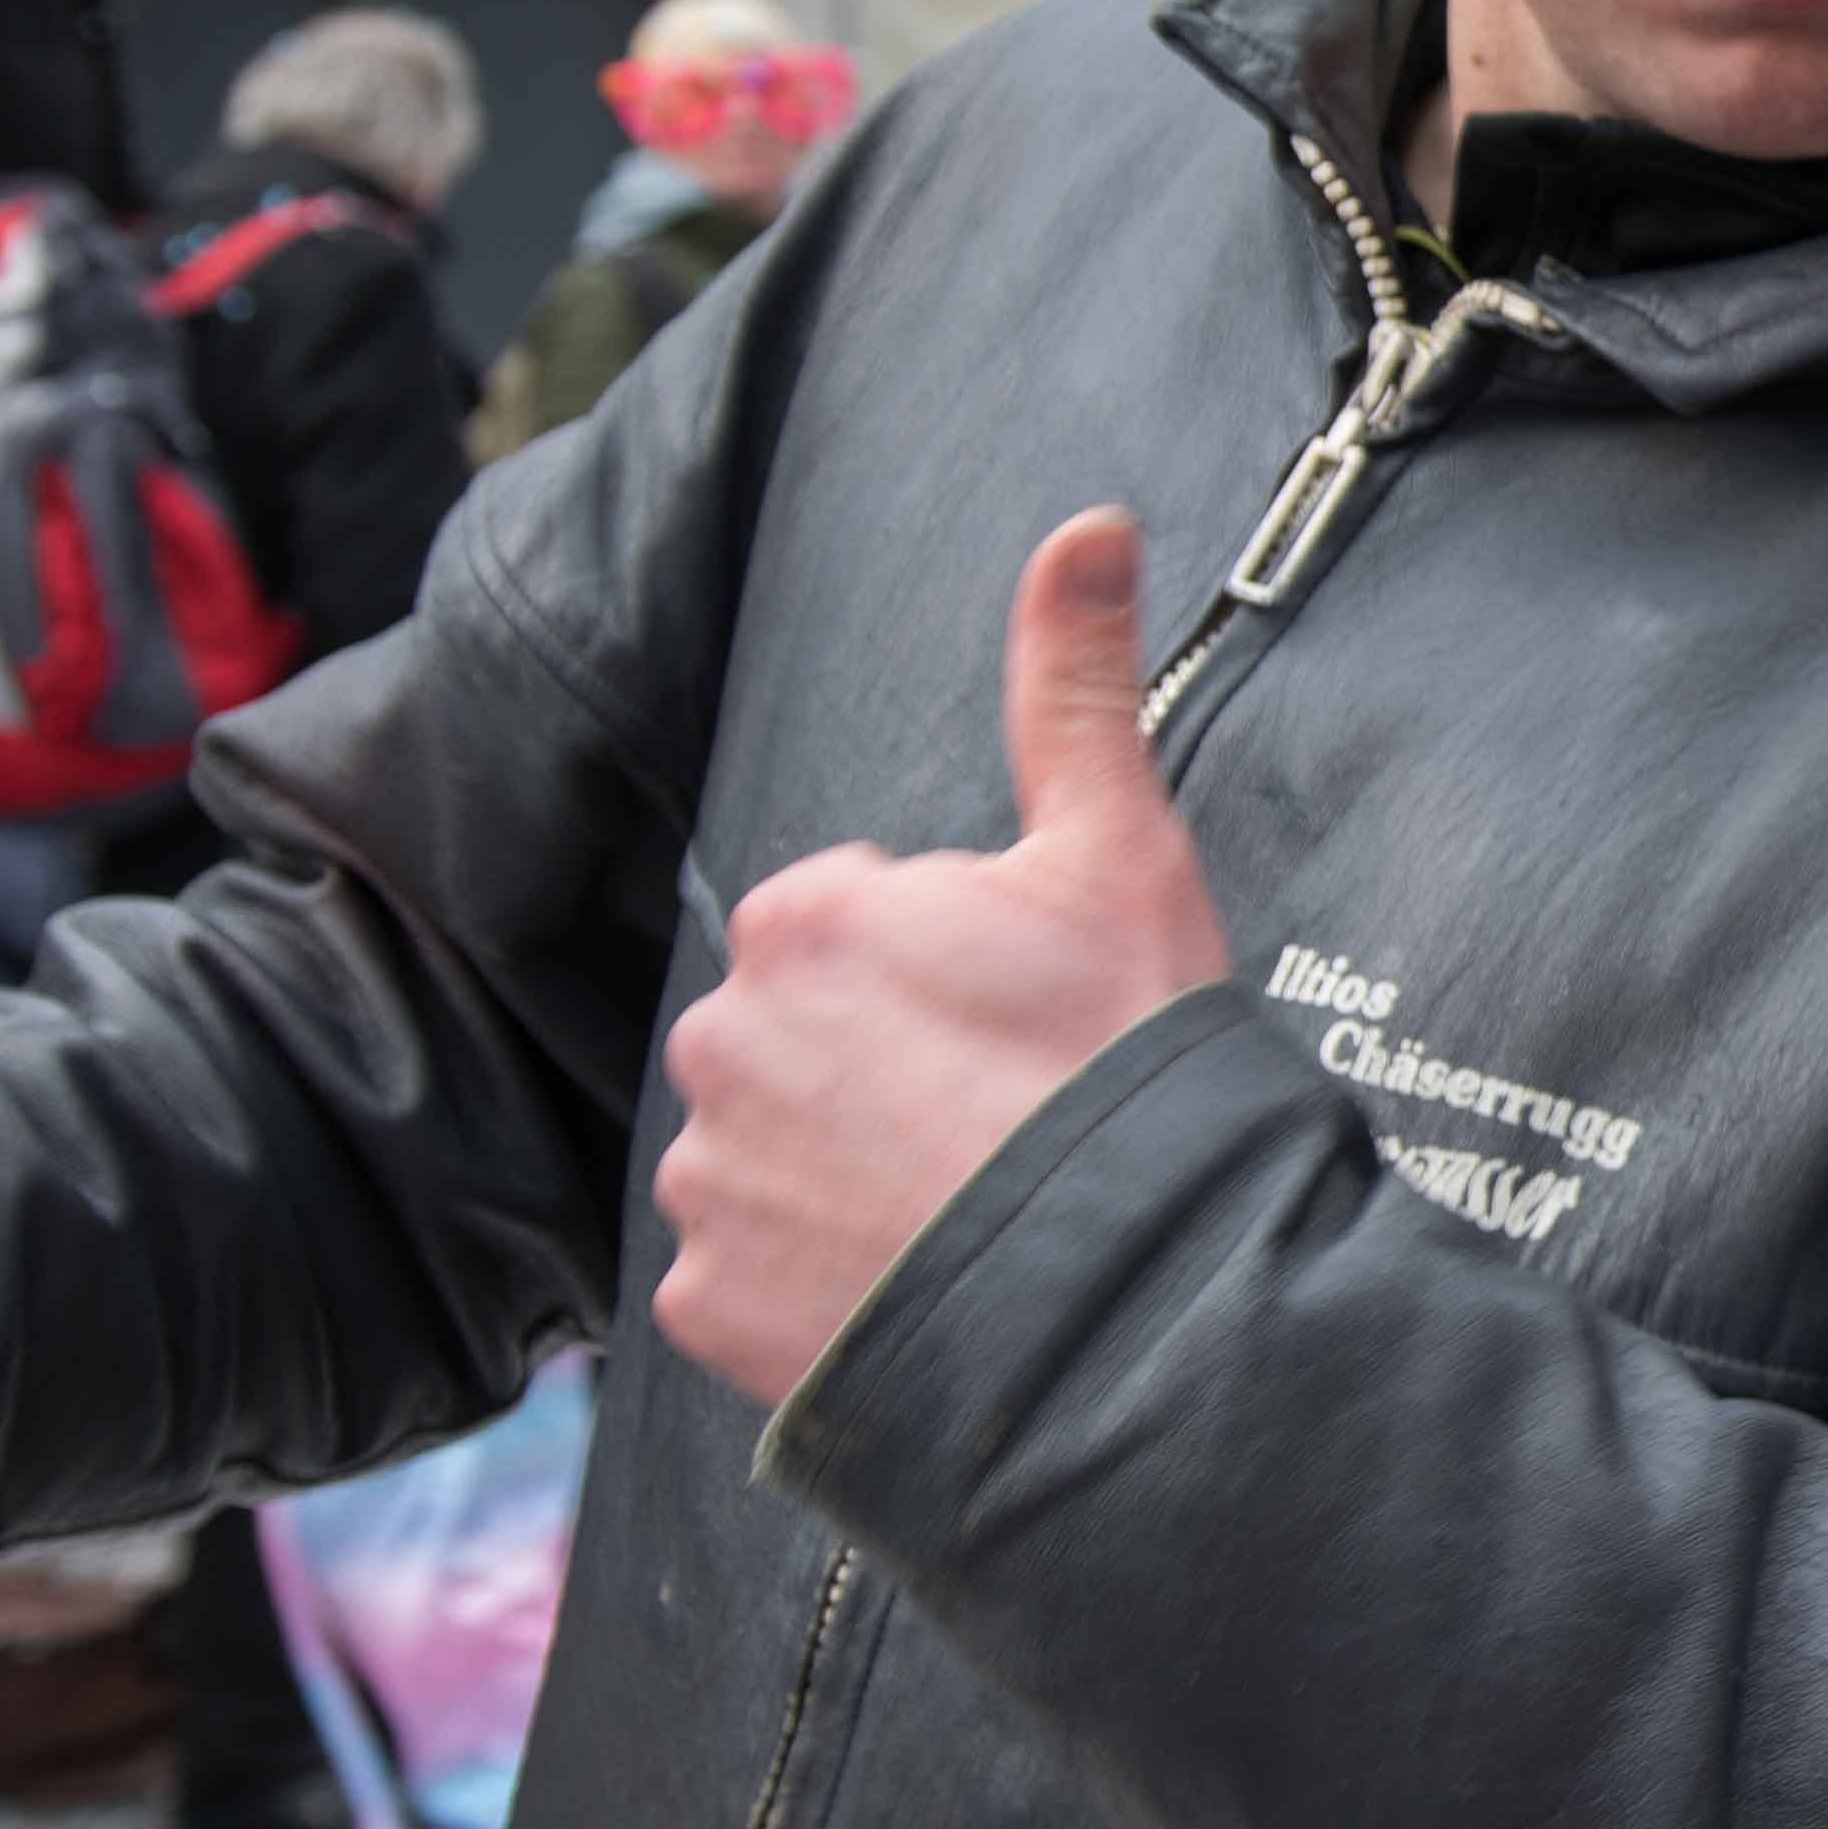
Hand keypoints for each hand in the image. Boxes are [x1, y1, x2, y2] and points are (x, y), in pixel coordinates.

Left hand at [653, 511, 1232, 1407]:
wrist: (1122, 1296)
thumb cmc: (1124, 1066)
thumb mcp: (1121, 853)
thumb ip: (1074, 686)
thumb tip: (1087, 526)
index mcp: (805, 913)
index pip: (860, 923)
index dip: (956, 970)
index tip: (1025, 1022)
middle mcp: (721, 1036)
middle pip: (804, 1037)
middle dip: (884, 1067)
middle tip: (1000, 1115)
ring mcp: (708, 1177)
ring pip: (772, 1153)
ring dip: (844, 1175)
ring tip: (962, 1207)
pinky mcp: (703, 1302)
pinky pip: (751, 1276)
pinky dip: (815, 1285)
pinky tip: (912, 1281)